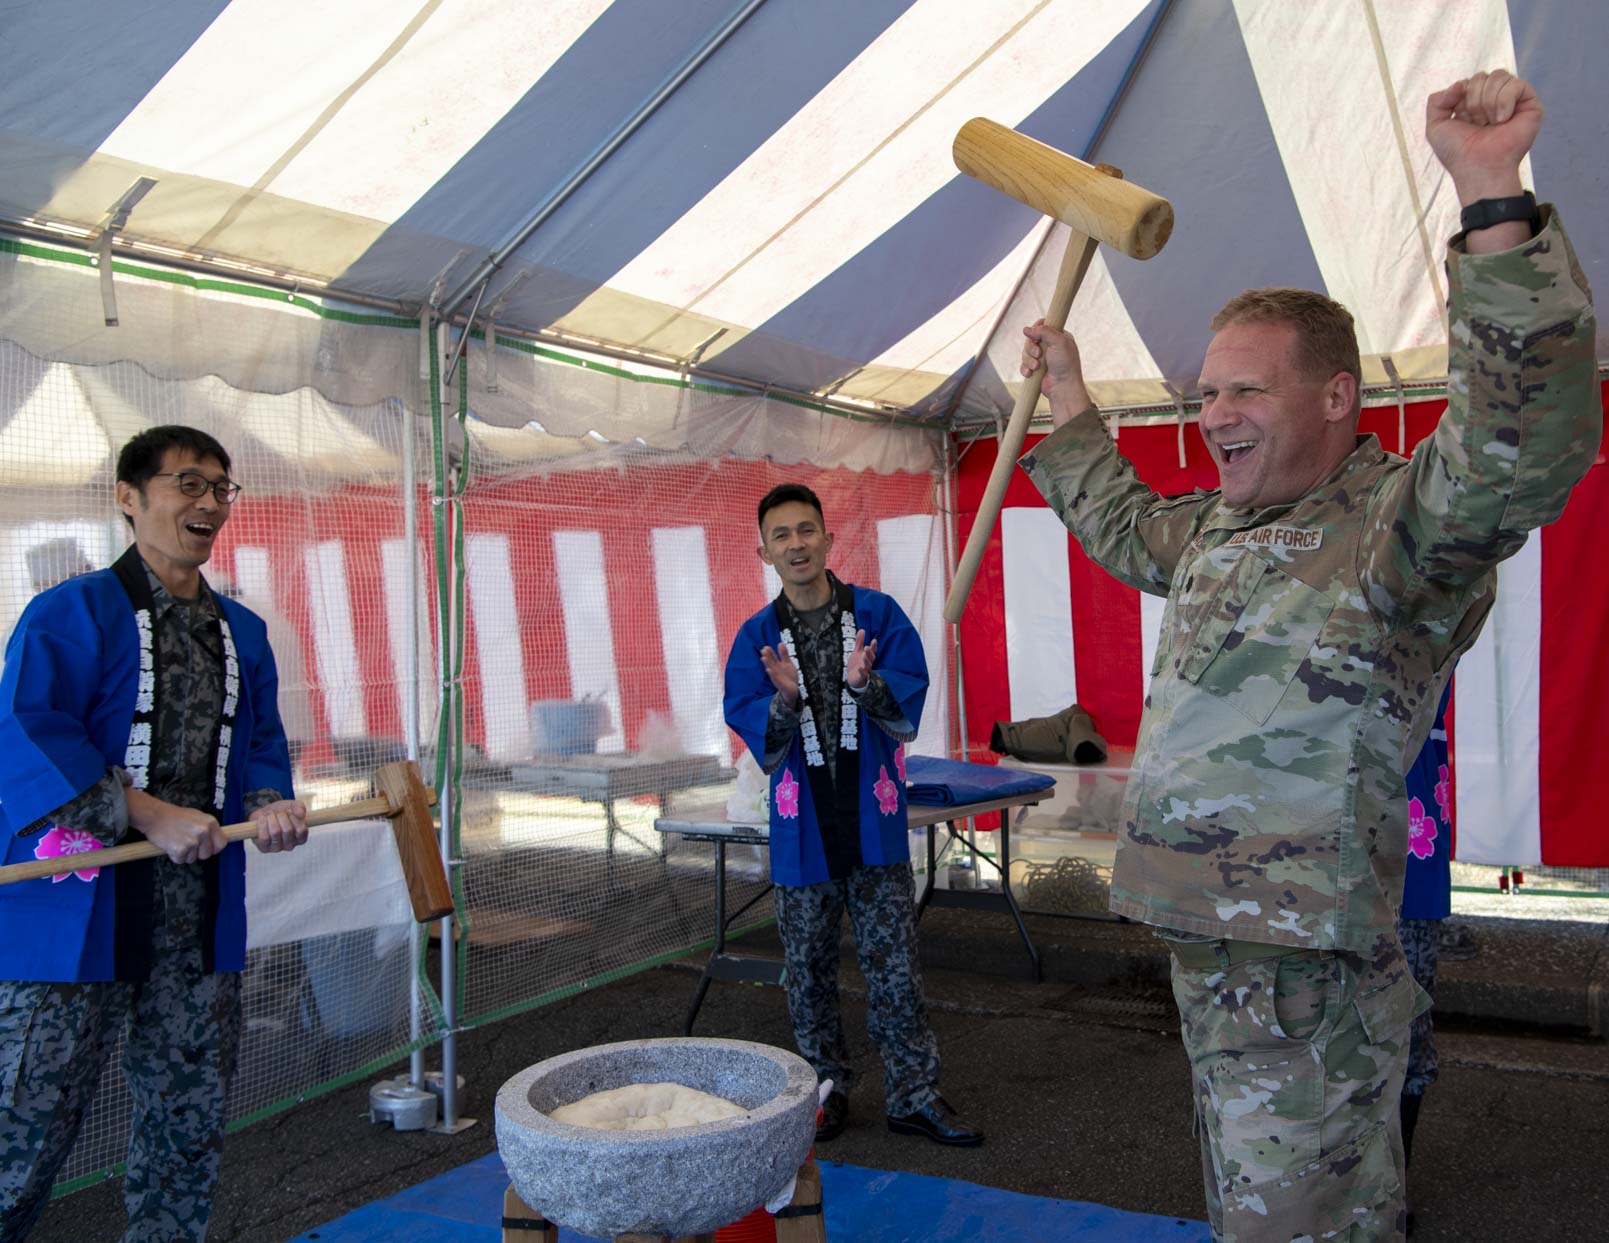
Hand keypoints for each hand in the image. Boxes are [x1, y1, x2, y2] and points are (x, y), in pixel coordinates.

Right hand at [129, 792, 225, 864]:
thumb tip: (217, 841)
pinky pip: (181, 860)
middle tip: (186, 843)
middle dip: (197, 853)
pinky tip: (170, 845)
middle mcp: (203, 832)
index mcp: (210, 823)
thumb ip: (208, 829)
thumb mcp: (198, 817)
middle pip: (207, 854)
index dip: (214, 848)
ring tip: (177, 841)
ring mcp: (192, 841)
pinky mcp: (180, 850)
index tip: (207, 848)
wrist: (155, 816)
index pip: (222, 844)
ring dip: (185, 854)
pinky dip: (175, 856)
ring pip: (193, 859)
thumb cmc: (175, 816)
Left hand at [250, 799, 308, 853]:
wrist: (264, 814)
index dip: (294, 818)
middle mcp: (290, 845)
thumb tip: (301, 814)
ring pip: (275, 833)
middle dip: (281, 816)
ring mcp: (277, 848)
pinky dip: (262, 825)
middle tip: (279, 813)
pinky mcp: (264, 848)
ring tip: (270, 815)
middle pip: (287, 830)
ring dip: (271, 819)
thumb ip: (299, 807)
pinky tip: (262, 819)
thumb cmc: (281, 812)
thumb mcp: (292, 806)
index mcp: (300, 838)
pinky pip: (264, 838)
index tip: (289, 811)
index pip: (301, 830)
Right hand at [760, 642, 799, 707]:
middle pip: (771, 662)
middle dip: (767, 656)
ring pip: (771, 669)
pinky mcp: (779, 683)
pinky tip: (769, 670)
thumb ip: (783, 654)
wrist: (792, 689)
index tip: (765, 647)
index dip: (769, 652)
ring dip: (767, 664)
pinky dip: (772, 674)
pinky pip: (775, 678)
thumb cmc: (788, 676)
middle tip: (763, 650)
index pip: (772, 658)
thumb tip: (780, 643)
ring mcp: (776, 677)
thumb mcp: (787, 663)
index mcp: (777, 665)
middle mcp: (775, 670)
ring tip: (763, 658)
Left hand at [846, 629, 877, 689]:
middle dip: (869, 653)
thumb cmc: (857, 664)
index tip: (874, 640)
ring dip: (866, 661)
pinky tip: (859, 668)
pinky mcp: (861, 677)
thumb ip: (860, 642)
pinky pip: (862, 675)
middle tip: (867, 647)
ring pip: (867, 666)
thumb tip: (862, 629)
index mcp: (867, 657)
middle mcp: (868, 663)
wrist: (853, 678)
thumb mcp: (857, 652)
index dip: (873, 646)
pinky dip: (861, 672)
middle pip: (870, 658)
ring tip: (863, 655)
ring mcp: (865, 670)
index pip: (872, 651)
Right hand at [1020, 319, 1090, 424]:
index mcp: (1059, 337)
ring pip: (1025, 352)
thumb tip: (1026, 329)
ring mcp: (1042, 358)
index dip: (1036, 329)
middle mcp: (1050, 346)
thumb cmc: (1065, 365)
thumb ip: (1044, 331)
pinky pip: (1023, 364)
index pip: (1043, 325)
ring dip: (1029, 360)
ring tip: (1036, 367)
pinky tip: (1030, 373)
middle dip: (1031, 347)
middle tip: (1038, 354)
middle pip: (1031, 339)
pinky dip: (1025, 369)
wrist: (1063, 388)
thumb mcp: (1059, 342)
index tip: (1035, 335)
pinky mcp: (1036, 369)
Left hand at [1426, 69, 1540, 202]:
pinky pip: (1515, 84)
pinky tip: (1503, 119)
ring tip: (1490, 123)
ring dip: (1487, 103)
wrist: (1478, 167)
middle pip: (1481, 76)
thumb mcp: (1435, 126)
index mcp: (1474, 102)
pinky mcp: (1530, 103)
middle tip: (1477, 124)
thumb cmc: (1458, 152)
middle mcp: (1494, 98)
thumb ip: (1436, 101)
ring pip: (1498, 76)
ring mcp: (1512, 100)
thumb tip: (1459, 83)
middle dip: (1473, 101)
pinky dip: (1504, 102)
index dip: (1460, 99)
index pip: (1467, 81)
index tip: (1461, 120)